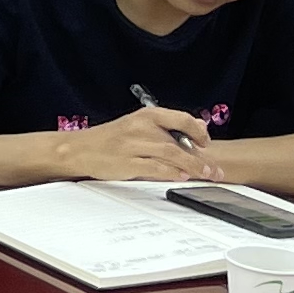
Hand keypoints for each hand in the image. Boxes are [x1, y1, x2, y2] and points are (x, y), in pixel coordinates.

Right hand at [61, 105, 216, 182]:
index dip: (199, 131)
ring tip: (205, 174)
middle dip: (202, 157)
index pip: (181, 118)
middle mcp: (141, 128)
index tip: (207, 143)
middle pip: (180, 142)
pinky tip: (181, 176)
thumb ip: (161, 132)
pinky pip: (156, 167)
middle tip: (215, 169)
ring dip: (192, 165)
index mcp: (145, 116)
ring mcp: (134, 145)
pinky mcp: (127, 162)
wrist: (78, 149)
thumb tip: (192, 139)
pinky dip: (171, 172)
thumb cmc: (108, 140)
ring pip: (172, 154)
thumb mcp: (135, 128)